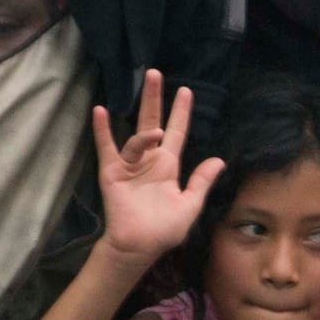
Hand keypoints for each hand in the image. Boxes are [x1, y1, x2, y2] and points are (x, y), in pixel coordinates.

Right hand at [95, 69, 221, 263]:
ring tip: (151, 133)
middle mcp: (149, 161)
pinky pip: (107, 148)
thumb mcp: (190, 204)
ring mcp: (130, 165)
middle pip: (152, 122)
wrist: (140, 246)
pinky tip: (100, 111)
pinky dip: (102, 130)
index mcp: (168, 166)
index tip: (186, 90)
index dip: (181, 112)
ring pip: (135, 138)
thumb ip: (202, 181)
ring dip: (142, 133)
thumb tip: (219, 160)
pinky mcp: (113, 173)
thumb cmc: (165, 230)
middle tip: (155, 73)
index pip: (176, 132)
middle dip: (155, 99)